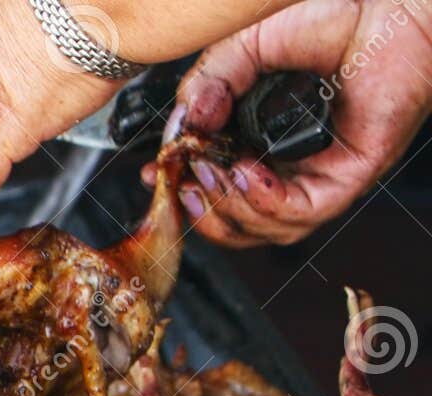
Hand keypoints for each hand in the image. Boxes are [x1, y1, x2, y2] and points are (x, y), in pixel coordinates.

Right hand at [150, 0, 431, 246]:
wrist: (384, 5)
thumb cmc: (328, 15)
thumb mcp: (244, 46)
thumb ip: (209, 84)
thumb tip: (186, 127)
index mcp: (258, 138)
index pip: (213, 187)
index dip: (180, 192)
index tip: (154, 177)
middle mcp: (288, 164)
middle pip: (236, 223)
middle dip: (201, 213)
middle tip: (183, 185)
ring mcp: (318, 174)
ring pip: (266, 230)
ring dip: (229, 209)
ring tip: (213, 173)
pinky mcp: (349, 176)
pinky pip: (301, 213)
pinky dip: (265, 201)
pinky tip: (248, 170)